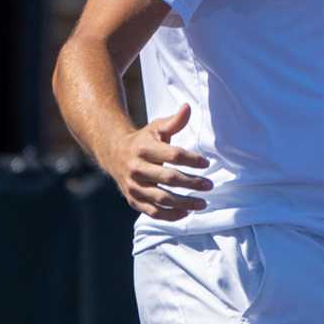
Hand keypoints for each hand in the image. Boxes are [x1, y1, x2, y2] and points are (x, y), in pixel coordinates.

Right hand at [102, 103, 212, 220]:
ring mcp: (134, 186)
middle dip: (192, 183)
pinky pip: (153, 212)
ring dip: (184, 203)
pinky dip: (170, 216)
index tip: (207, 163)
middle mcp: (137, 168)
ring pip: (161, 198)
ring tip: (203, 203)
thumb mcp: (155, 128)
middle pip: (169, 178)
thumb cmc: (143, 140)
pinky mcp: (133, 200)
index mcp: (144, 149)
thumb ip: (174, 122)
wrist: (114, 154)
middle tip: (209, 185)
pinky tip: (186, 213)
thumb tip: (188, 107)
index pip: (173, 155)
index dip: (191, 160)